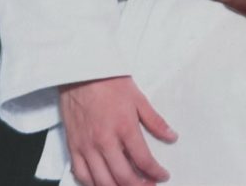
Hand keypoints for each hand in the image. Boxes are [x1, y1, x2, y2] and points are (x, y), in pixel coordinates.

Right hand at [59, 76, 176, 184]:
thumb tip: (172, 136)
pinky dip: (93, 184)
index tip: (162, 175)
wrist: (82, 71)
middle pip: (124, 177)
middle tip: (149, 185)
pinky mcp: (73, 146)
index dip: (156, 172)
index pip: (144, 160)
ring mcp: (87, 146)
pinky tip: (103, 183)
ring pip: (102, 182)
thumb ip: (155, 121)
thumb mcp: (138, 97)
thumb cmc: (109, 81)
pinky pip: (81, 174)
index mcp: (124, 127)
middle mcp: (105, 141)